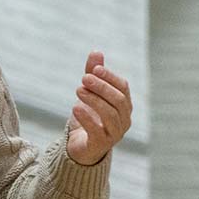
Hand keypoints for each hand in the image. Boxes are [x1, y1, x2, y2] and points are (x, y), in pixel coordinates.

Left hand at [67, 51, 131, 165]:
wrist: (81, 146)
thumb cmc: (89, 117)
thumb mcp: (90, 93)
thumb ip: (93, 74)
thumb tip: (96, 51)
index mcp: (124, 105)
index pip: (123, 87)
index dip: (110, 77)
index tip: (94, 69)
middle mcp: (124, 119)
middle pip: (119, 100)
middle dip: (102, 87)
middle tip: (84, 78)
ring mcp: (115, 134)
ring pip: (111, 115)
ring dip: (94, 100)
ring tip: (78, 90)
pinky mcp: (101, 144)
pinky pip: (97, 131)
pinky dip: (86, 118)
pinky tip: (75, 108)